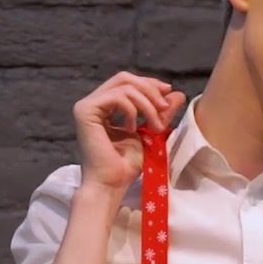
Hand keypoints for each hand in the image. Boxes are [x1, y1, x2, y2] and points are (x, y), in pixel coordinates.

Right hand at [72, 72, 186, 194]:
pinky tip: (133, 128)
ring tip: (154, 126)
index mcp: (105, 107)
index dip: (149, 84)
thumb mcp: (150, 133)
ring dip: (146, 104)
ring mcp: (86, 106)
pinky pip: (117, 97)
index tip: (169, 92)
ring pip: (124, 87)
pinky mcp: (85, 111)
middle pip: (124, 78)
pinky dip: (132, 110)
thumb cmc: (126, 166)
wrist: (112, 184)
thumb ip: (159, 113)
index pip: (127, 83)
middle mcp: (93, 103)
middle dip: (150, 90)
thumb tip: (177, 94)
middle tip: (164, 109)